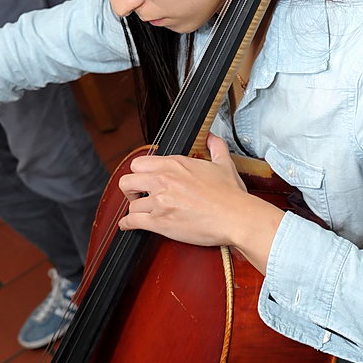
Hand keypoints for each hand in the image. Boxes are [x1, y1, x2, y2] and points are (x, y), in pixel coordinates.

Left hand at [118, 133, 283, 273]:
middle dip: (131, 190)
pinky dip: (128, 225)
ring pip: (131, 205)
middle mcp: (163, 180)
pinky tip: (128, 225)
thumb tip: (212, 136)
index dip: (140, 173)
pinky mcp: (159, 222)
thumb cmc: (231, 194)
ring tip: (141, 213)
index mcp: (174, 164)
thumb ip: (216, 147)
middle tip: (139, 195)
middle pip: (127, 181)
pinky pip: (132, 222)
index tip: (145, 180)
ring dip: (135, 210)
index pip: (139, 163)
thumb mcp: (224, 164)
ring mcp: (159, 201)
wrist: (236, 217)